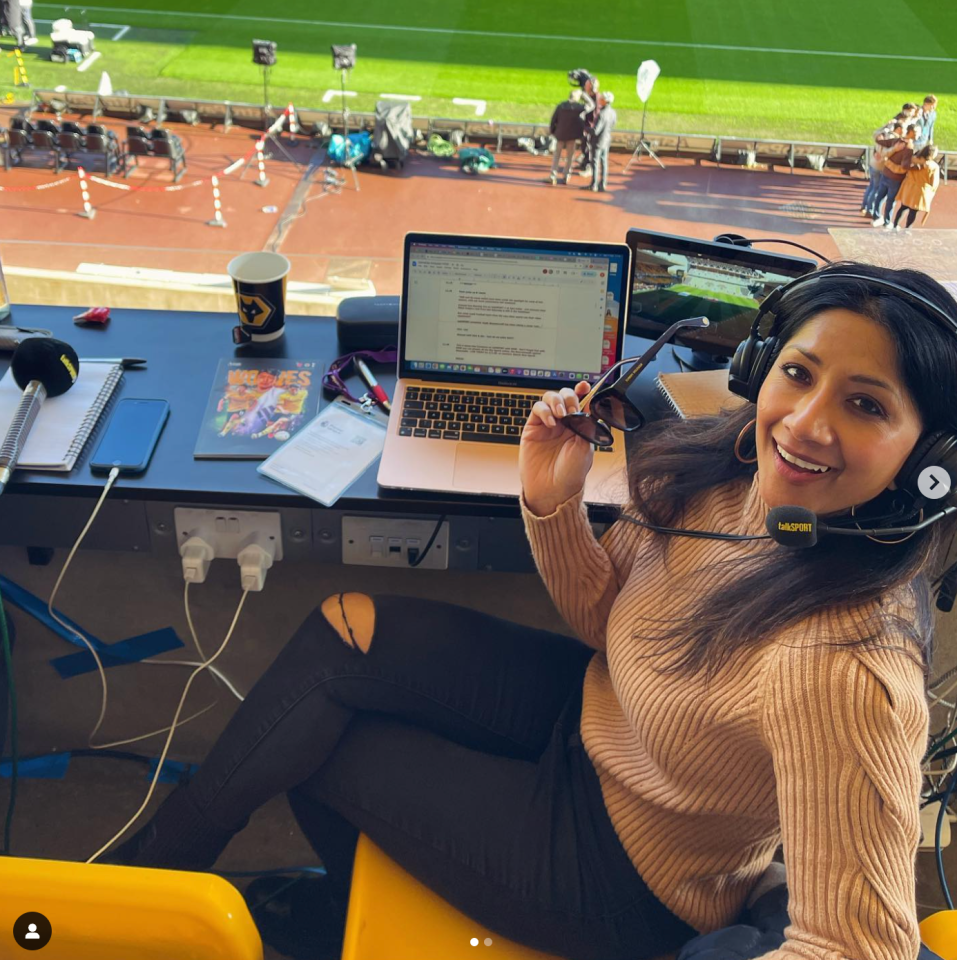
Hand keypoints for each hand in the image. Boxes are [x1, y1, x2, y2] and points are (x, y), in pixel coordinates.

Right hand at [519, 381, 593, 515]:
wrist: (552, 490)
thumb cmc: (571, 474)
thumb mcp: (586, 448)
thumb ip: (586, 425)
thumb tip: (587, 406)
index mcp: (580, 425)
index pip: (581, 402)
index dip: (582, 391)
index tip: (585, 386)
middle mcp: (564, 423)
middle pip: (565, 396)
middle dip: (569, 397)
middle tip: (571, 409)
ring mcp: (548, 424)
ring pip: (550, 398)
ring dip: (556, 401)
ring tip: (560, 414)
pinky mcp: (533, 428)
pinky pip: (537, 409)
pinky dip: (544, 411)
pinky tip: (550, 423)